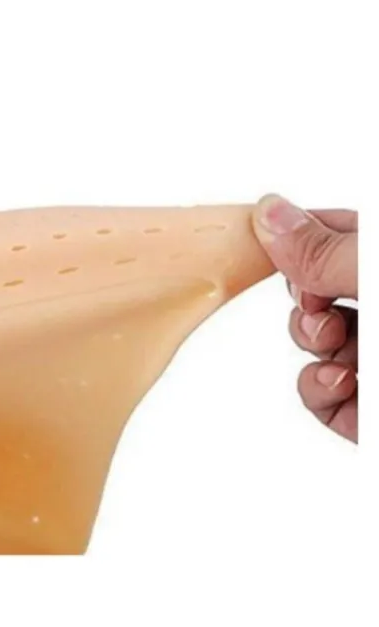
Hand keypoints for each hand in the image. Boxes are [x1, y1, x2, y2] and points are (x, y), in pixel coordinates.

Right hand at [252, 195, 357, 442]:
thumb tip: (269, 213)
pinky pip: (319, 394)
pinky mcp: (366, 409)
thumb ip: (328, 250)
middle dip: (304, 298)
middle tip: (319, 305)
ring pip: (313, 343)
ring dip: (312, 345)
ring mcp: (376, 358)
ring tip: (336, 347)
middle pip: (315, 288)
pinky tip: (342, 385)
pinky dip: (318, 390)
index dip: (295, 237)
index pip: (331, 231)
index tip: (263, 243)